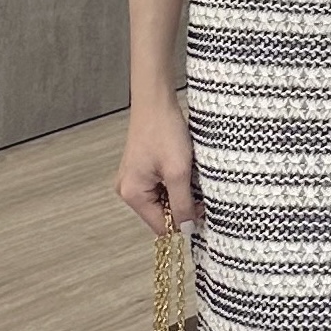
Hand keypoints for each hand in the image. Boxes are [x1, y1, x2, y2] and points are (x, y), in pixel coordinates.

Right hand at [115, 95, 199, 232]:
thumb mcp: (178, 172)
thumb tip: (186, 229)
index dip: (184, 224)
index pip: (161, 226)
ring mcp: (133, 180)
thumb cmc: (163, 130)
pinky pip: (160, 188)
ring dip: (180, 195)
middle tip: (200, 193)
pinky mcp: (140, 171)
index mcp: (133, 194)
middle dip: (182, 207)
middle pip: (161, 215)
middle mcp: (128, 190)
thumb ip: (182, 204)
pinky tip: (183, 171)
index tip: (203, 215)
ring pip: (163, 202)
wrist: (156, 101)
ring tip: (190, 177)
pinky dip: (175, 185)